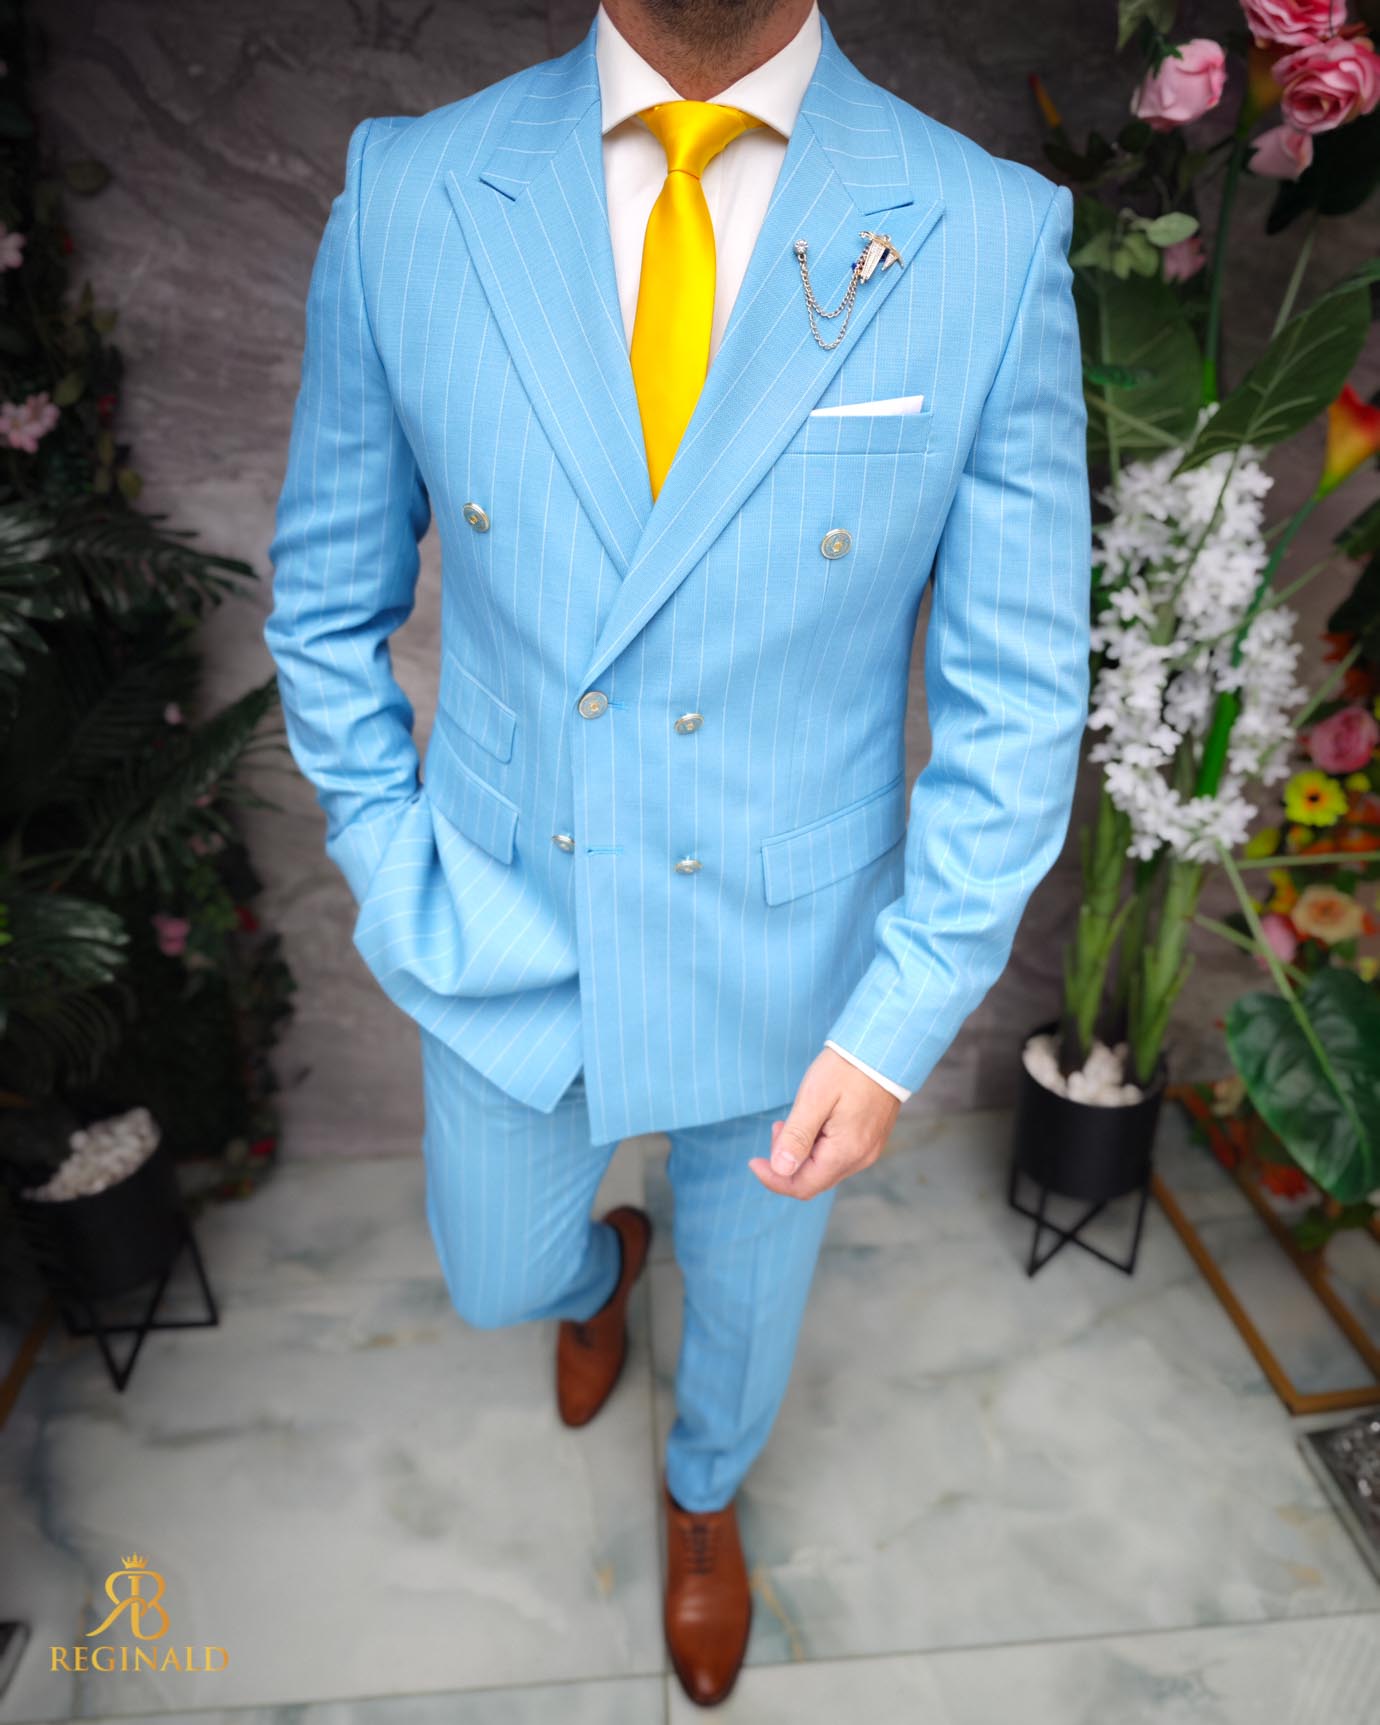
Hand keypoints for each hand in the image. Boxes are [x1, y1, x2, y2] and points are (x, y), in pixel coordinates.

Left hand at [747, 1046, 901, 1198]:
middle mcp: (860, 1158)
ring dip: (802, 1153)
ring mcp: (868, 1150)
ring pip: (825, 1169)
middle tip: (777, 1127)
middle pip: (813, 1181)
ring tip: (792, 1121)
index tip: (753, 1160)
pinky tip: (814, 1122)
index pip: (802, 1186)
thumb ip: (797, 1136)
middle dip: (787, 1162)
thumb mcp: (814, 1098)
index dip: (774, 1178)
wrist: (885, 1048)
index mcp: (845, 1152)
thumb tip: (780, 1169)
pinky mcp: (871, 1140)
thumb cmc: (847, 1068)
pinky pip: (838, 1156)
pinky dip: (819, 1147)